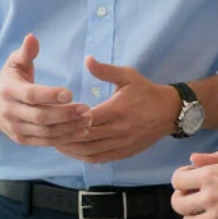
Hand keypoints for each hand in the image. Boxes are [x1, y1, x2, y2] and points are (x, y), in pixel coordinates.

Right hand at [0, 34, 91, 146]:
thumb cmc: (8, 80)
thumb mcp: (14, 63)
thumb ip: (25, 52)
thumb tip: (32, 37)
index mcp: (9, 90)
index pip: (31, 95)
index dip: (50, 95)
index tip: (70, 93)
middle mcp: (10, 112)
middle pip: (40, 117)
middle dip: (65, 115)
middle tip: (87, 109)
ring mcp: (16, 128)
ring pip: (45, 132)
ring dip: (68, 128)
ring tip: (88, 121)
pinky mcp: (22, 140)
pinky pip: (45, 142)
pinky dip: (64, 139)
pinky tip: (80, 132)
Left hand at [54, 57, 177, 163]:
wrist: (168, 112)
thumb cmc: (145, 92)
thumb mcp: (128, 76)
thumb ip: (106, 70)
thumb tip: (87, 60)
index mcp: (118, 110)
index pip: (89, 118)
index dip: (71, 119)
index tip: (55, 116)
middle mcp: (119, 130)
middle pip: (87, 137)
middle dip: (66, 135)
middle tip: (48, 131)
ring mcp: (122, 144)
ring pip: (91, 151)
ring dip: (72, 149)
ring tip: (56, 142)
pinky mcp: (124, 153)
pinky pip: (101, 158)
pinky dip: (84, 157)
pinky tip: (73, 152)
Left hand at [171, 149, 217, 218]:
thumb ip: (215, 157)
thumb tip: (195, 158)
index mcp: (209, 175)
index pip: (177, 181)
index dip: (180, 180)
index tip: (188, 180)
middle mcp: (209, 196)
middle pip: (178, 205)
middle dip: (181, 201)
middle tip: (190, 200)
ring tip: (201, 216)